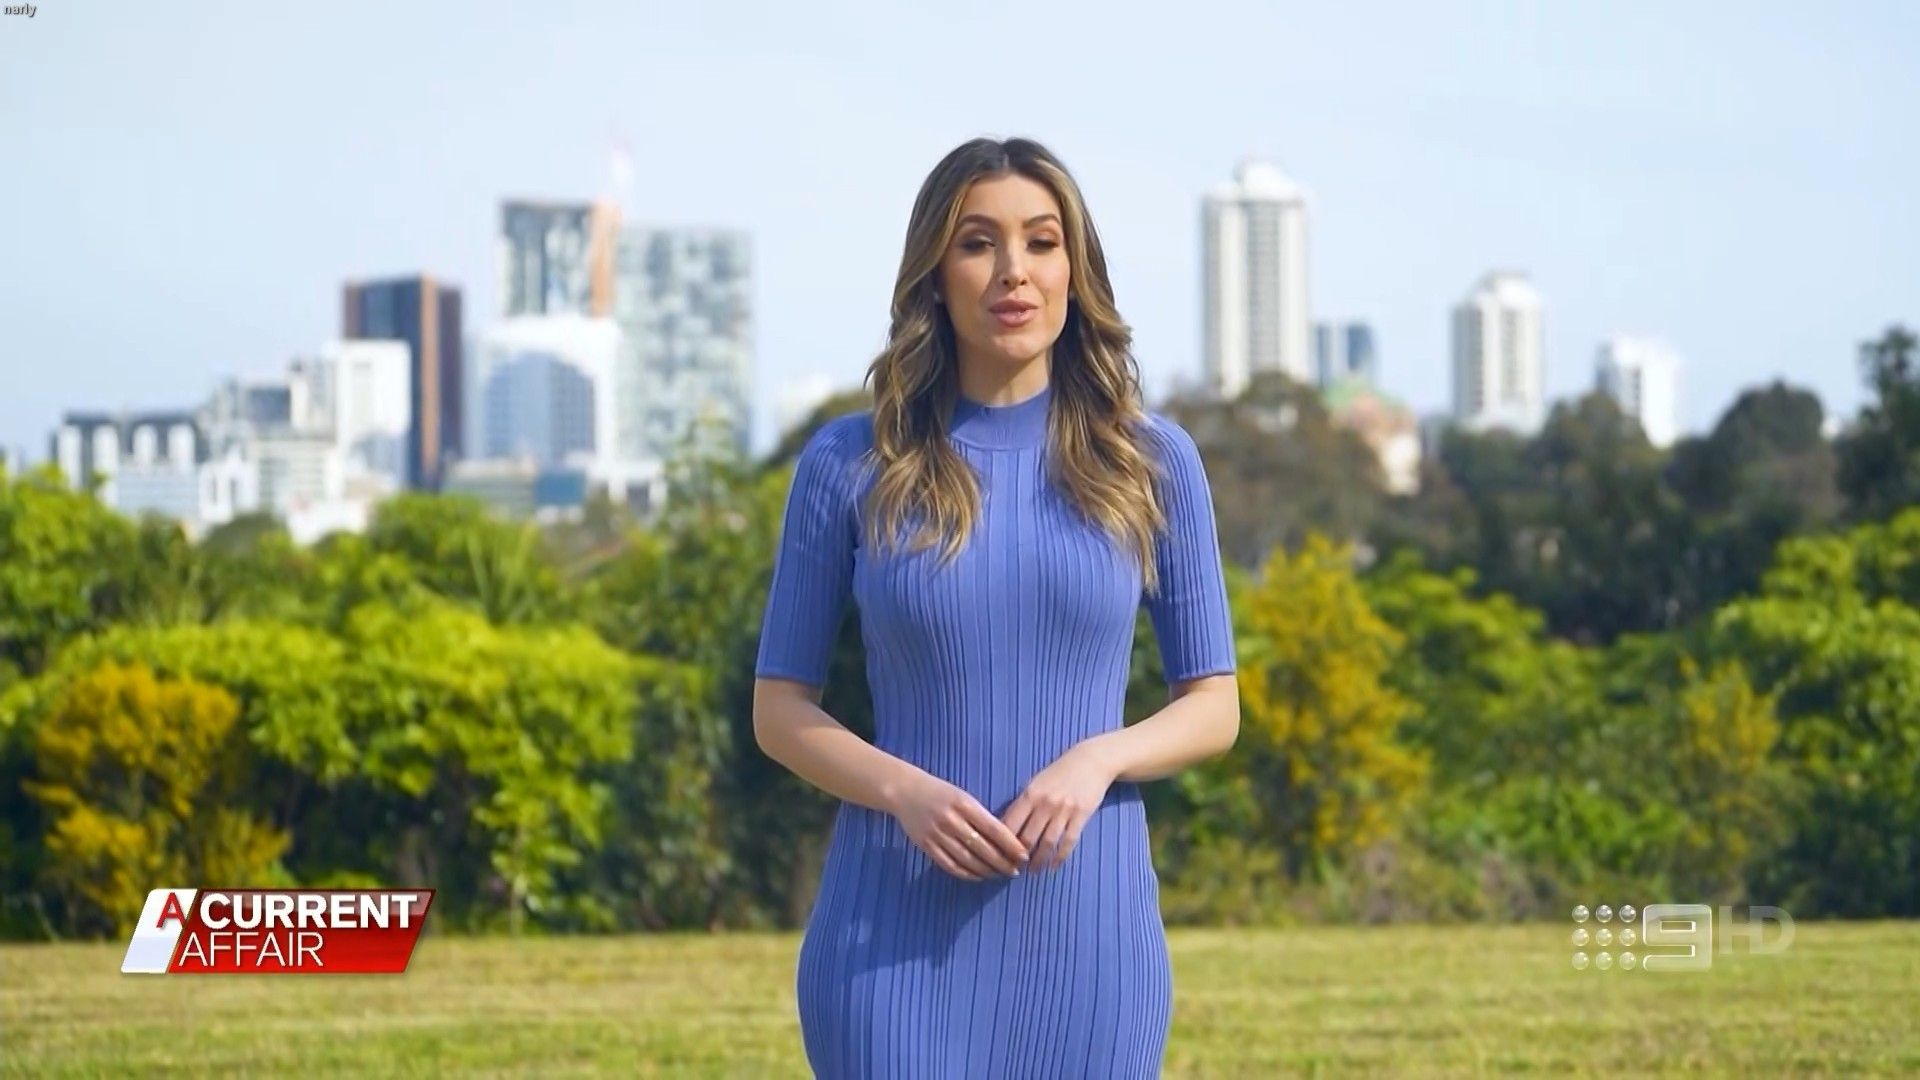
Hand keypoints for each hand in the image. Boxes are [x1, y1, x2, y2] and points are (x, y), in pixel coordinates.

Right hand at [886, 769, 1029, 880]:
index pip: (994, 829)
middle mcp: (952, 820)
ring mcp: (938, 835)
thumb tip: (1005, 840)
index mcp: (964, 804)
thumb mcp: (963, 796)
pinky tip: (978, 876)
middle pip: (983, 848)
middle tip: (1014, 871)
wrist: (905, 791)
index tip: (1023, 856)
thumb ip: (981, 816)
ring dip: (987, 871)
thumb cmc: (940, 792)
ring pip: (968, 860)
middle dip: (1002, 863)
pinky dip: (967, 874)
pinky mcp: (927, 846)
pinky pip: (950, 865)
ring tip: (999, 875)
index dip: (1011, 845)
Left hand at [1000, 741, 1118, 871]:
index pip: (1011, 824)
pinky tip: (1054, 866)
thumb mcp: (1036, 782)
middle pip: (1027, 838)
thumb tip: (1006, 827)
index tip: (999, 855)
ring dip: (1039, 861)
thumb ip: (1023, 803)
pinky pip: (1068, 842)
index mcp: (1030, 794)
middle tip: (1015, 868)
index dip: (1003, 843)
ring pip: (1047, 844)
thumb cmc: (1059, 772)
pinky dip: (1060, 857)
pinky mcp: (1081, 816)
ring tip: (1033, 872)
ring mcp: (1064, 811)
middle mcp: (1045, 804)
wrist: (1091, 761)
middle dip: (1019, 857)